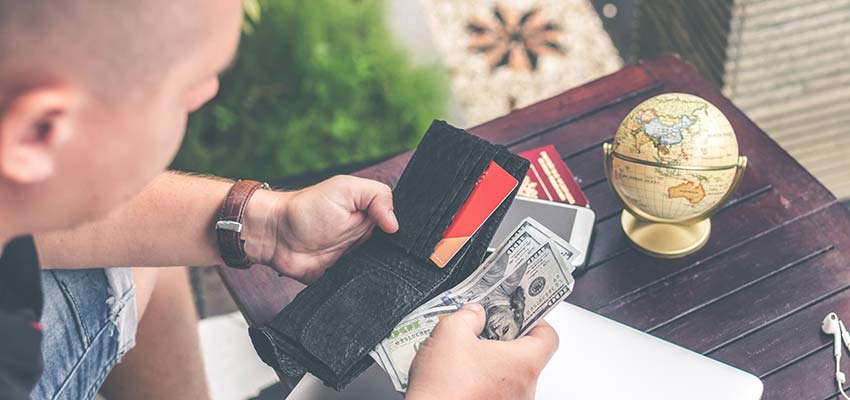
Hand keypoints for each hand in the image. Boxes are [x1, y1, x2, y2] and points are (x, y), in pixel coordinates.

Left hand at [244, 175, 397, 282]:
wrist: (276, 236)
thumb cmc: (307, 208)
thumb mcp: (345, 188)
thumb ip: (376, 196)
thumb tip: (395, 224)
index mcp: (372, 214)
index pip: (400, 224)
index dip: (407, 230)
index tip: (411, 237)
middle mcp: (368, 237)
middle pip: (395, 249)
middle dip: (400, 254)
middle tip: (401, 256)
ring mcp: (358, 258)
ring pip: (383, 269)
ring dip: (384, 270)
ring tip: (385, 268)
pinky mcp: (346, 278)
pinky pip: (363, 285)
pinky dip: (367, 286)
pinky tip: (371, 283)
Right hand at [406, 303, 557, 399]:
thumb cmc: (443, 387)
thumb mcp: (450, 332)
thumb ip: (468, 316)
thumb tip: (474, 313)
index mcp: (523, 363)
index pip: (548, 337)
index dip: (535, 320)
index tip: (519, 314)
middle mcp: (524, 389)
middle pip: (527, 357)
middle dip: (505, 341)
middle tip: (485, 331)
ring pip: (509, 377)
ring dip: (492, 364)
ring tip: (466, 356)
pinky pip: (497, 393)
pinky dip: (483, 383)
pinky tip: (460, 377)